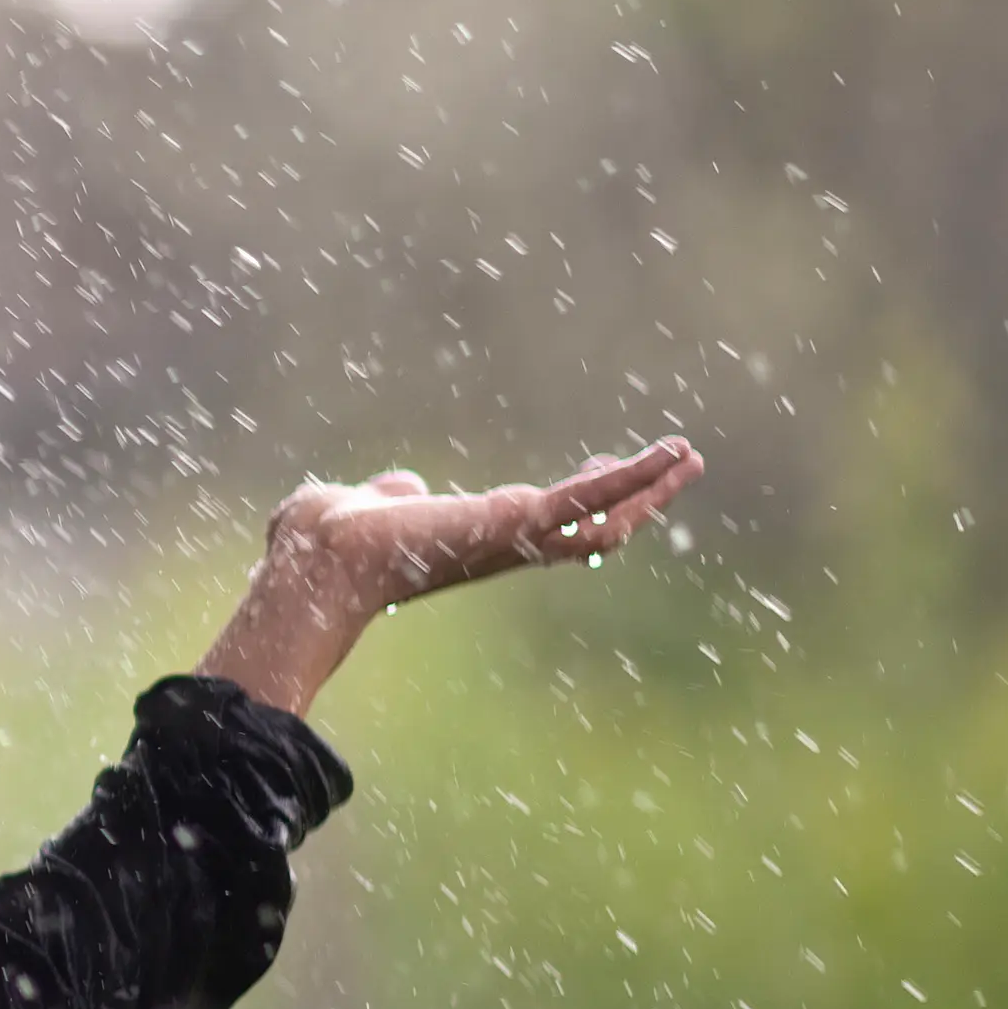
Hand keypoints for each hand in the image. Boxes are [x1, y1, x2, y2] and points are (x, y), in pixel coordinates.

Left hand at [197, 436, 705, 718]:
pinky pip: (586, 503)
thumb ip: (395, 494)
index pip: (549, 523)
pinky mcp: (514, 523)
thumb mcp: (379, 504)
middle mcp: (503, 546)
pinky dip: (632, 478)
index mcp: (476, 537)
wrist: (319, 555)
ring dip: (650, 489)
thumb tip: (400, 486)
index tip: (602, 466)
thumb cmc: (332, 537)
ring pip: (604, 523)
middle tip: (679, 464)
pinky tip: (669, 454)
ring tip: (688, 456)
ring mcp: (513, 538)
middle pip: (592, 530)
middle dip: (638, 498)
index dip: (582, 498)